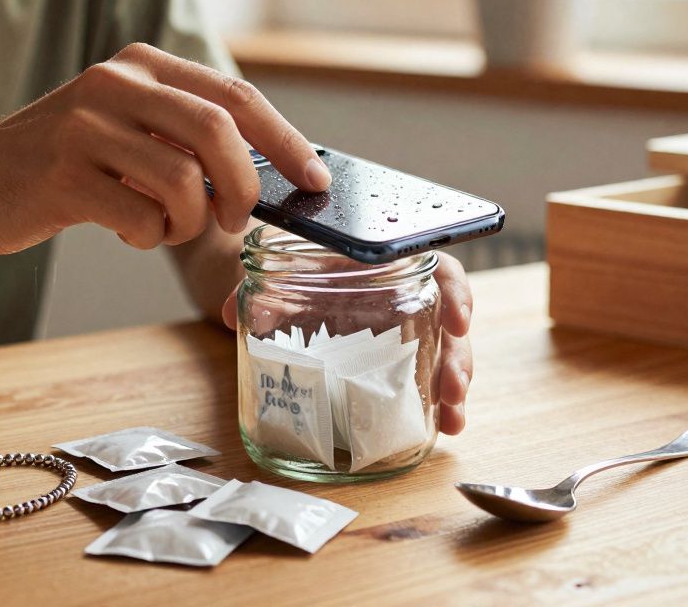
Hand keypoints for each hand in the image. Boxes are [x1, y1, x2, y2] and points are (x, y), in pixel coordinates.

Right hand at [0, 43, 330, 254]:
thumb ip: (186, 137)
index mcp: (141, 64)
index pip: (235, 96)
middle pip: (217, 133)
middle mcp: (115, 83)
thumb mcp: (126, 127)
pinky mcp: (62, 175)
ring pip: (183, 182)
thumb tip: (273, 176)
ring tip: (162, 225)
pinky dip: (147, 238)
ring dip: (188, 223)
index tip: (316, 180)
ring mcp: (84, 126)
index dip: (286, 141)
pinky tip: (127, 231)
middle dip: (243, 188)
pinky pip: (140, 218)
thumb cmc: (65, 165)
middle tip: (235, 221)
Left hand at [219, 250, 474, 434]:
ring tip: (451, 419)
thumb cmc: (294, 259)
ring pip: (442, 352)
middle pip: (447, 321)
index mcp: (385, 263)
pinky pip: (424, 375)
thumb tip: (229, 315)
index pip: (437, 268)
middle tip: (452, 388)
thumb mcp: (276, 265)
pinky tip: (442, 426)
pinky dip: (435, 403)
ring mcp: (401, 328)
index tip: (458, 322)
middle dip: (457, 357)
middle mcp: (401, 294)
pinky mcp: (393, 357)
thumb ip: (254, 287)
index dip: (456, 293)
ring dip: (452, 386)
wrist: (281, 269)